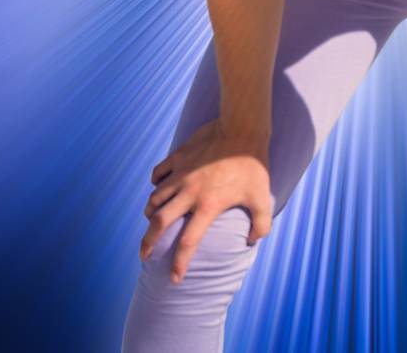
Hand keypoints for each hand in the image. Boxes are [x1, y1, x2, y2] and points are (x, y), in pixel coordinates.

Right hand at [140, 118, 273, 282]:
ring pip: (154, 198)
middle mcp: (189, 192)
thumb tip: (251, 241)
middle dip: (148, 243)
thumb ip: (260, 224)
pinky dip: (155, 183)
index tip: (175, 279)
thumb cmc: (253, 164)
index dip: (179, 264)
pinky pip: (158, 173)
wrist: (241, 127)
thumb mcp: (262, 197)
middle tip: (144, 256)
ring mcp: (180, 173)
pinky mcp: (177, 157)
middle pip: (159, 223)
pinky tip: (159, 187)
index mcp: (208, 206)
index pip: (188, 243)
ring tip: (151, 221)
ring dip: (150, 213)